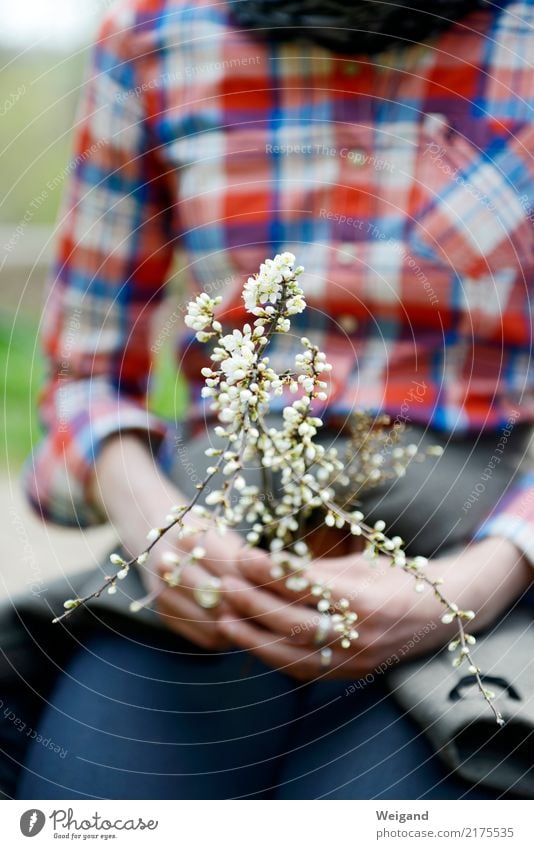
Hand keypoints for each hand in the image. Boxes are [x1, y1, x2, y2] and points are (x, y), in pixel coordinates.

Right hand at [89, 432, 270, 648]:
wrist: (149, 528)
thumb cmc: (199, 531)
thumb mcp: (223, 534)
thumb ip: (247, 559)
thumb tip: (284, 583)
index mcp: (190, 541)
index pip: (235, 572)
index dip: (262, 584)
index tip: (286, 592)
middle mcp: (172, 568)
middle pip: (224, 600)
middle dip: (254, 609)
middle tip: (281, 614)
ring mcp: (163, 593)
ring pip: (214, 623)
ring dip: (242, 626)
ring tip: (264, 622)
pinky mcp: (162, 613)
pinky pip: (203, 637)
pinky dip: (227, 637)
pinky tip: (240, 628)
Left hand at [218, 537, 531, 679]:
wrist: (439, 616)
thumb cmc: (396, 578)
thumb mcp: (360, 563)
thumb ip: (316, 569)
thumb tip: (267, 565)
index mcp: (366, 599)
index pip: (307, 587)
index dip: (271, 573)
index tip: (243, 557)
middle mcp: (360, 635)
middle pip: (295, 623)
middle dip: (254, 604)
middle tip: (225, 584)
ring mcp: (354, 660)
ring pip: (294, 655)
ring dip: (254, 638)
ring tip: (223, 618)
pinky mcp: (348, 675)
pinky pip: (303, 670)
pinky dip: (272, 656)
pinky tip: (248, 641)